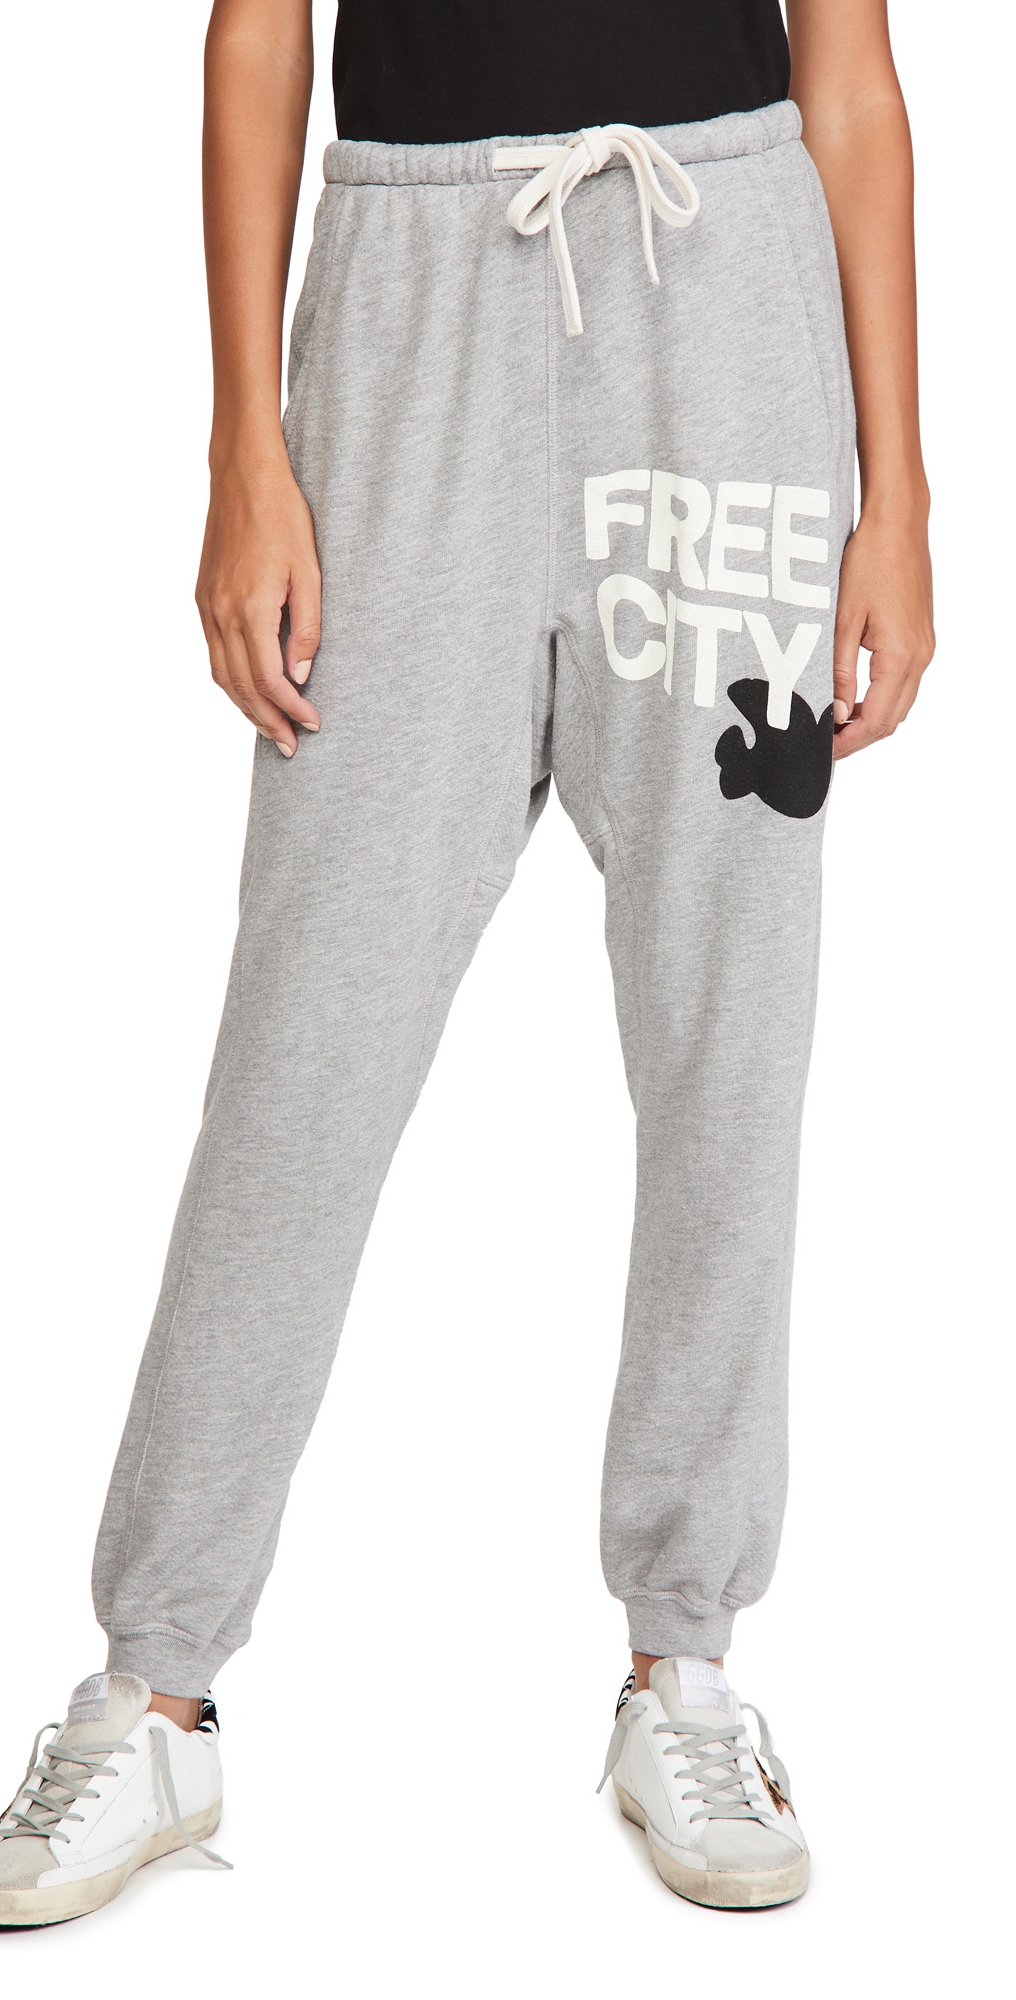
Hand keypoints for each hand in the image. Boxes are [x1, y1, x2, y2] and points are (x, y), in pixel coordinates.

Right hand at [195, 442, 321, 755]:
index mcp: (251, 607)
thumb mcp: (311, 572)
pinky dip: (231, 682)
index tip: (314, 723)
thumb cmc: (283, 516)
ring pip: (222, 675)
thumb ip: (307, 628)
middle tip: (292, 746)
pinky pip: (214, 655)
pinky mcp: (202, 599)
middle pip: (242, 687)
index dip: (291, 708)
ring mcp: (207, 607)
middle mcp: (221, 613)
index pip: (269, 678)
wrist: (242, 476)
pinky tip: (250, 692)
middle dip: (268, 721)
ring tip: (272, 730)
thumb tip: (300, 676)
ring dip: (246, 708)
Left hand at [831, 501, 933, 759]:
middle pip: (892, 719)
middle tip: (824, 745)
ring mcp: (924, 647)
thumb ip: (838, 671)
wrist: (898, 522)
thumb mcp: (842, 619)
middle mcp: (919, 656)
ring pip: (900, 703)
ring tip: (834, 725)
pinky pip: (903, 682)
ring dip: (870, 720)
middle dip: (859, 738)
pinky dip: (880, 699)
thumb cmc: (869, 560)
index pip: (877, 720)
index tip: (823, 753)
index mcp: (900, 655)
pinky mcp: (920, 637)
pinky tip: (854, 698)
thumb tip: (834, 713)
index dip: (849, 743)